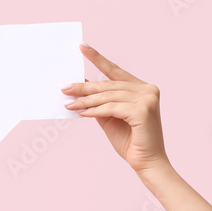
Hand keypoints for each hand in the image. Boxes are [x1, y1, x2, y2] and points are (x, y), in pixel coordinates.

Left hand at [63, 43, 170, 174]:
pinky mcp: (143, 110)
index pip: (116, 71)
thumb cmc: (130, 141)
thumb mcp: (110, 118)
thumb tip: (82, 86)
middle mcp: (147, 89)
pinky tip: (82, 113)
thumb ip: (99, 102)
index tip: (82, 47)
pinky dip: (95, 110)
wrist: (146, 163)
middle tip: (64, 88)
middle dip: (84, 88)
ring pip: (108, 96)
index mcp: (142, 88)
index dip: (98, 58)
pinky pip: (112, 108)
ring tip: (69, 104)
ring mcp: (147, 98)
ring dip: (86, 101)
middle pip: (108, 85)